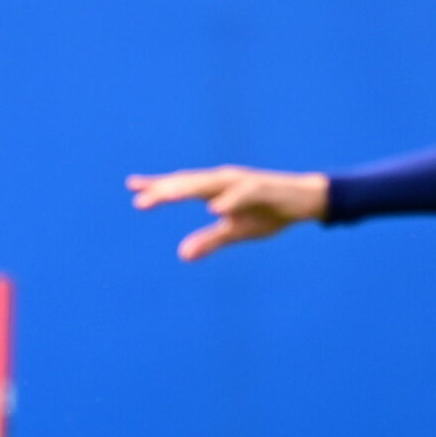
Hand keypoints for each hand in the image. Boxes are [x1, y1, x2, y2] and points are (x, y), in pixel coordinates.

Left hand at [126, 166, 329, 260]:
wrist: (304, 201)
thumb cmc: (268, 213)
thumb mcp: (235, 232)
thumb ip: (209, 240)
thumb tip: (182, 255)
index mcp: (215, 190)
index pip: (181, 186)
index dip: (157, 187)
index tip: (132, 188)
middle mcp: (224, 181)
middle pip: (188, 184)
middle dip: (163, 190)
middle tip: (139, 200)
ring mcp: (242, 183)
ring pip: (208, 184)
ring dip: (186, 190)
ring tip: (164, 197)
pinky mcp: (261, 189)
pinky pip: (241, 194)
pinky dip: (227, 200)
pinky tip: (212, 208)